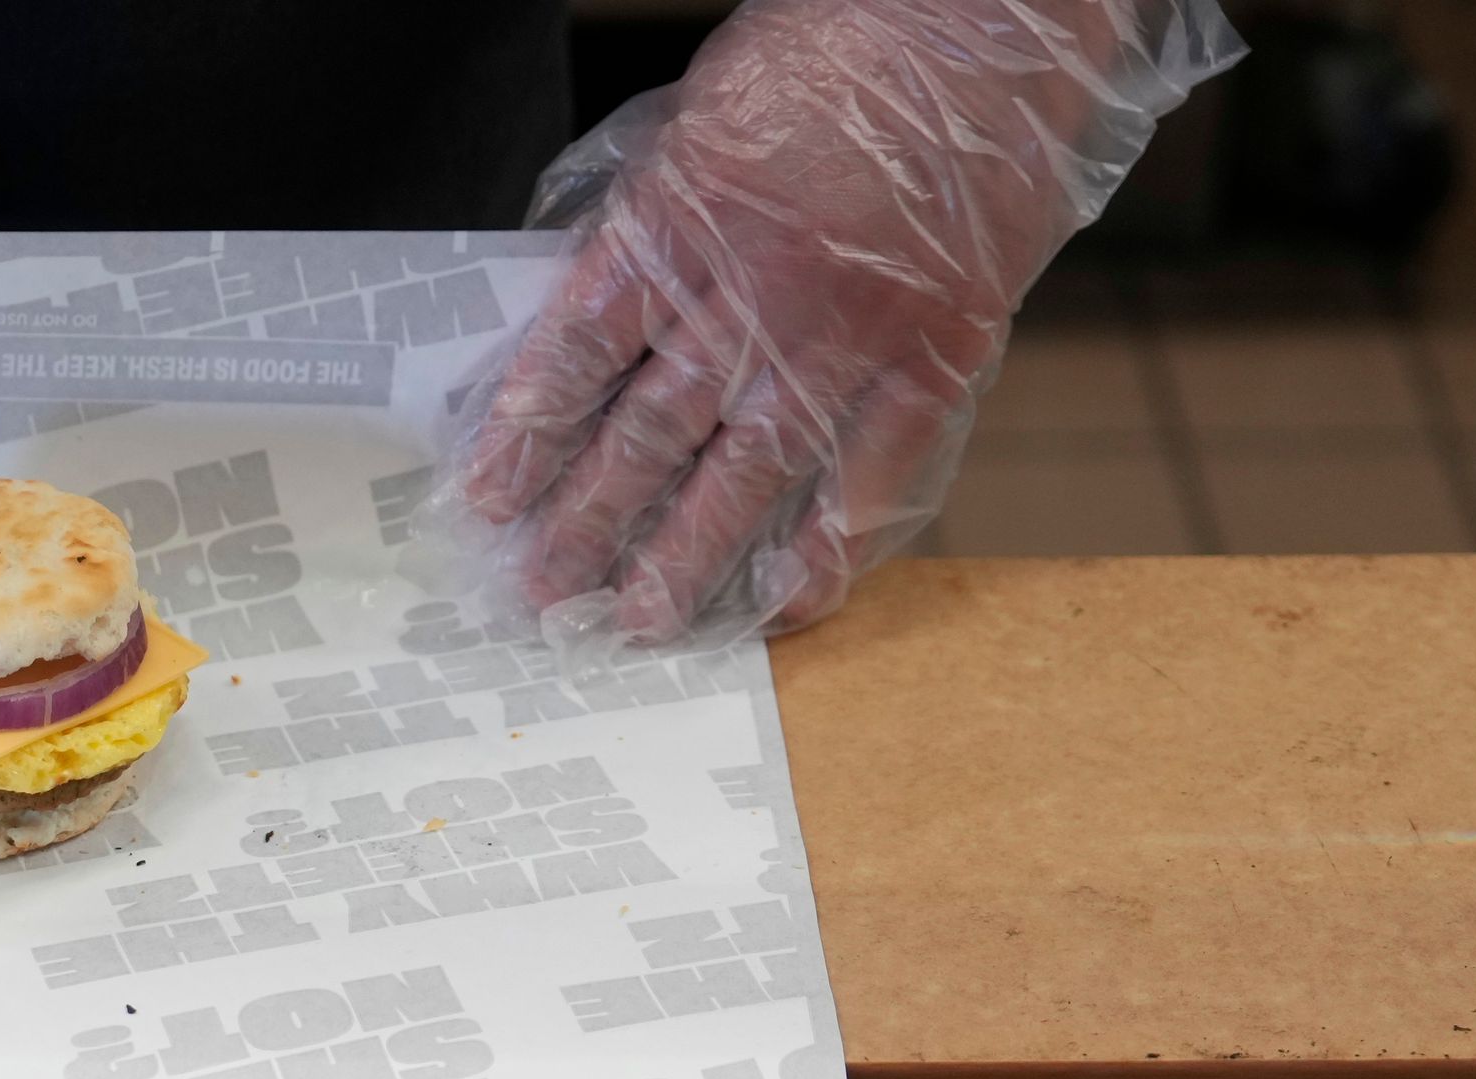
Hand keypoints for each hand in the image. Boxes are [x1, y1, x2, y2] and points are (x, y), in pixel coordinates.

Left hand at [456, 0, 1235, 648]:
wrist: (985, 16)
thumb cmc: (845, 45)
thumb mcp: (705, 116)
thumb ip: (655, 217)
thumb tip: (597, 315)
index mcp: (682, 218)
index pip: (580, 349)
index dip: (529, 433)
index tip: (490, 498)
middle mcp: (755, 289)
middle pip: (649, 430)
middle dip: (586, 520)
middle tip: (542, 591)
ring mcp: (848, 331)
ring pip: (745, 470)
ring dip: (683, 556)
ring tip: (633, 621)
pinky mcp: (934, 351)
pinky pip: (874, 472)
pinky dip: (828, 543)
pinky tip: (784, 598)